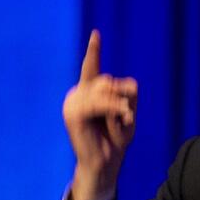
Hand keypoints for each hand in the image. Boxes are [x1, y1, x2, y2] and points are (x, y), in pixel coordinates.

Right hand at [62, 30, 137, 199]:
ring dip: (120, 106)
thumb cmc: (116, 140)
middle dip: (123, 96)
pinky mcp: (73, 115)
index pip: (91, 68)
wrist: (104, 165)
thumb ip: (126, 93)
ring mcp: (72, 104)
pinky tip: (118, 120)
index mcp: (87, 93)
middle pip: (107, 80)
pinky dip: (113, 110)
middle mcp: (76, 95)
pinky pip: (99, 102)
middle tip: (127, 116)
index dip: (94, 50)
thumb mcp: (127, 112)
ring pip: (104, 89)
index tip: (96, 33)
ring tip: (124, 121)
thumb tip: (113, 84)